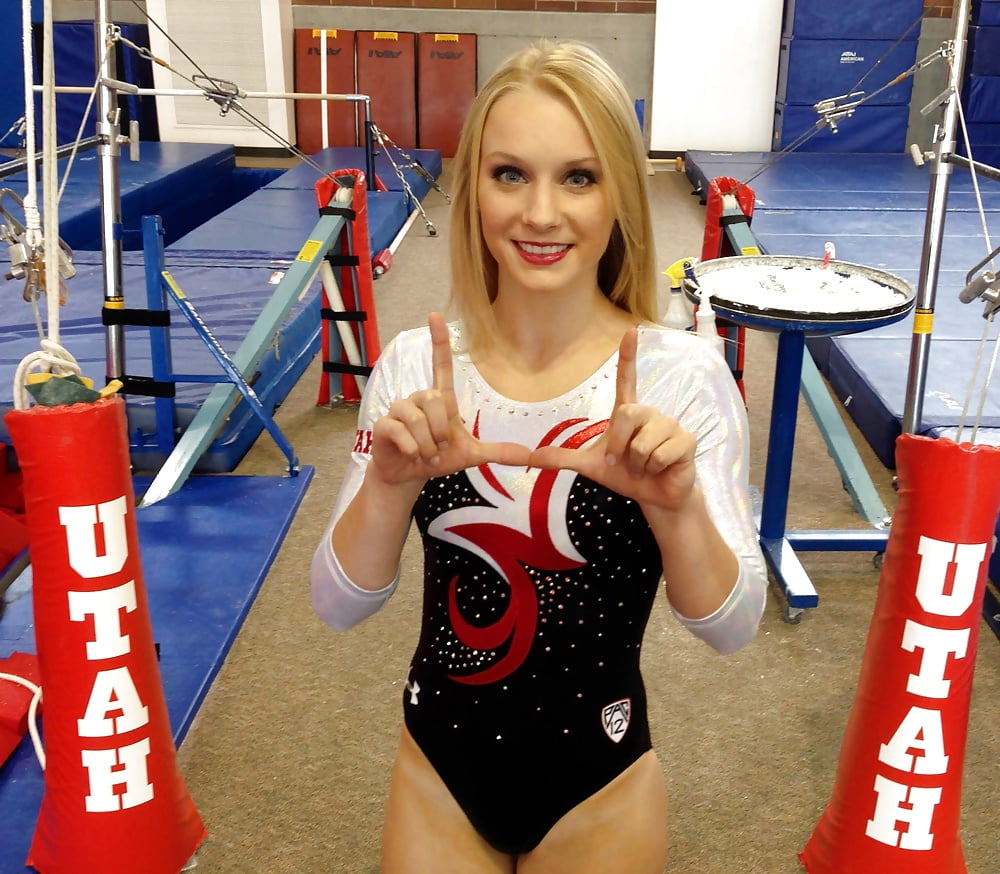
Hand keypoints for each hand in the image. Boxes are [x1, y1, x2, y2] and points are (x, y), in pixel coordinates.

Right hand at [369, 312, 532, 486]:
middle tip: (438, 448)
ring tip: (425, 453)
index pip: (441, 365)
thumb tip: (530, 454)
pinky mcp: (383, 424)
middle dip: (441, 432)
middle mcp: (419, 399)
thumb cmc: (438, 458)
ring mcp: (399, 410)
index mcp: (440, 400)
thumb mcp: (471, 456)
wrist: (408, 475)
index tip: (434, 315)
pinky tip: (410, 454)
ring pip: (418, 420)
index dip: (438, 341)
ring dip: (427, 445)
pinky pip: (402, 433)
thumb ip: (498, 452)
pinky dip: (412, 449)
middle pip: (436, 400)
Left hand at [529, 328, 696, 512]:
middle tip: (622, 463)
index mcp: (627, 413)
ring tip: (644, 467)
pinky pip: (660, 454)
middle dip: (618, 446)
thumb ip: (560, 459)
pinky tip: (661, 469)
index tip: (630, 331)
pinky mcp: (686, 440)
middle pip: (626, 414)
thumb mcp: (589, 466)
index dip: (628, 356)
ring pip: (643, 442)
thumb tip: (528, 456)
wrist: (654, 497)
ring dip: (636, 464)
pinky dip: (654, 469)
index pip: (626, 380)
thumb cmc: (626, 475)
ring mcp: (669, 425)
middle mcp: (649, 413)